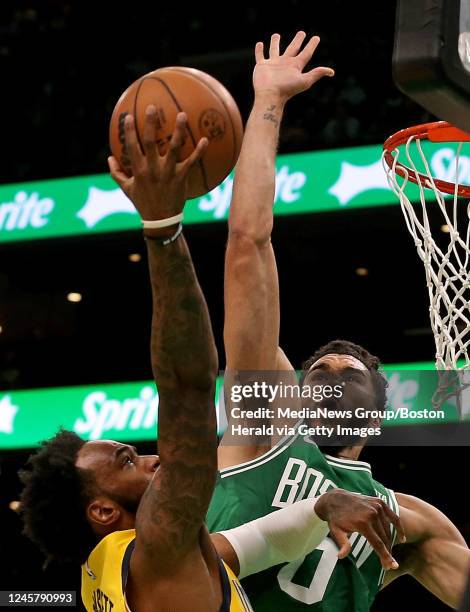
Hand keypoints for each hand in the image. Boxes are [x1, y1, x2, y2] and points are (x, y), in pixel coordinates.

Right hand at [108, 106, 207, 234]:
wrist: (160, 220)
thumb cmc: (143, 203)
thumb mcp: (127, 189)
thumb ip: (117, 173)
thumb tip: (109, 158)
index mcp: (139, 170)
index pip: (132, 146)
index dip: (130, 131)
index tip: (129, 116)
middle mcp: (153, 169)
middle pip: (151, 142)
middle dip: (151, 123)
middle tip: (153, 107)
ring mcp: (168, 172)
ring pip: (174, 148)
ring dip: (179, 131)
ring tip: (183, 115)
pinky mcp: (181, 178)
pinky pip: (192, 162)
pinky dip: (199, 151)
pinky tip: (206, 139)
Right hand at [253, 31, 333, 103]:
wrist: (270, 95)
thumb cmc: (287, 89)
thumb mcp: (305, 81)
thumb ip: (317, 73)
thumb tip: (332, 72)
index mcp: (295, 66)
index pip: (306, 54)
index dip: (312, 45)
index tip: (316, 38)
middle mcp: (285, 64)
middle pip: (292, 49)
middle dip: (297, 41)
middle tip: (301, 32)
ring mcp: (273, 64)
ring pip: (274, 50)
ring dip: (275, 43)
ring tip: (276, 35)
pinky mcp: (262, 66)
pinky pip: (260, 56)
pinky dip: (259, 50)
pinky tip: (260, 44)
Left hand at [316, 489, 405, 569]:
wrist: (335, 499)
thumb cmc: (335, 518)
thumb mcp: (336, 531)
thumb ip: (342, 544)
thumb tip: (341, 556)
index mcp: (362, 523)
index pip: (378, 544)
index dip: (385, 556)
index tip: (391, 567)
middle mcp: (372, 514)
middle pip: (384, 538)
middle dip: (388, 552)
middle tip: (388, 565)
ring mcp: (377, 506)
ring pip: (388, 529)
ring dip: (390, 542)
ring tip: (389, 554)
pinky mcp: (379, 502)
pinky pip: (393, 516)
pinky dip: (399, 527)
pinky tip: (402, 538)